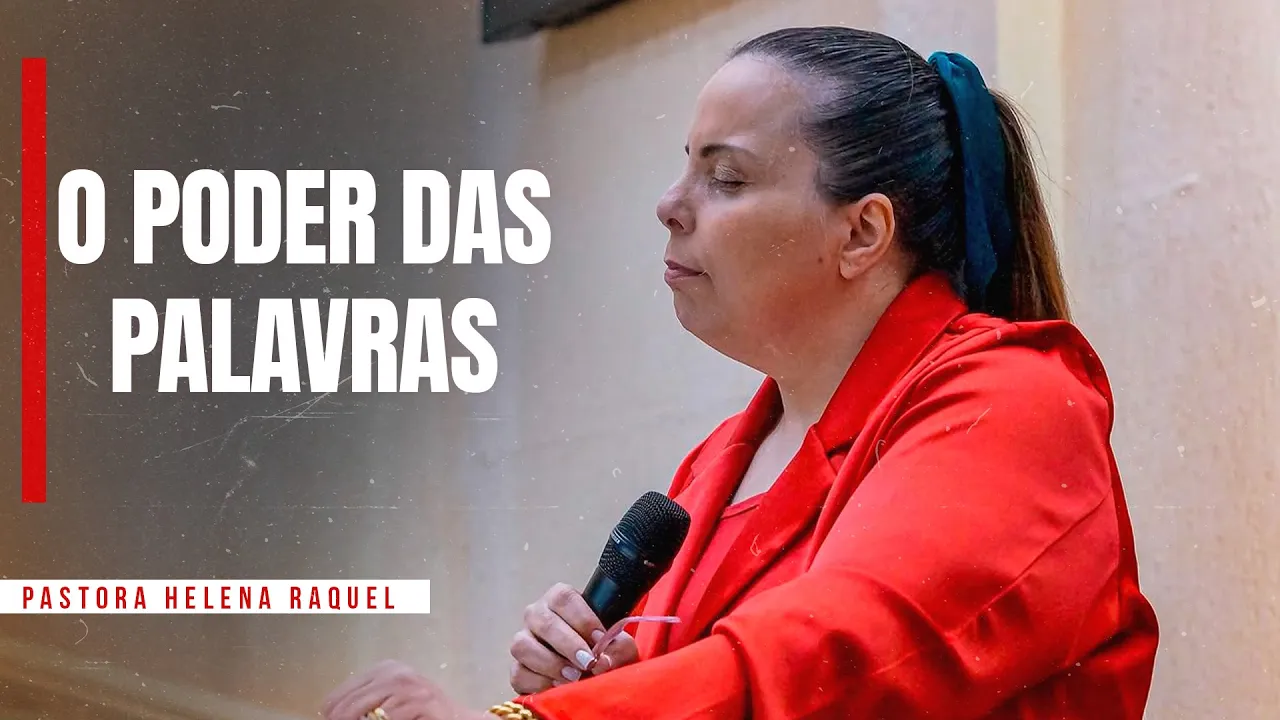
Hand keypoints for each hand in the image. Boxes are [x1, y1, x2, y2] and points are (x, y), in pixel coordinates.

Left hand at [321, 659, 486, 719]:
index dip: (333, 711)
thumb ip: (367, 702)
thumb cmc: (422, 714)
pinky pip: (389, 719)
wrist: (458, 718)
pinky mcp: (422, 702)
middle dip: (340, 718)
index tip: (327, 718)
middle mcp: (397, 673)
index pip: (342, 693)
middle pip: (350, 704)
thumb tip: (331, 713)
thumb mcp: (390, 701)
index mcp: (385, 669)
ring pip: (367, 714)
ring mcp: (411, 687)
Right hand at [509, 583, 639, 694]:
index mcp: (560, 600)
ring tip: (573, 677)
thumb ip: (618, 647)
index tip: (599, 639)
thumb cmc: (604, 650)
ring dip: (551, 664)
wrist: (592, 672)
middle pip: (543, 621)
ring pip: (522, 646)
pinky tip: (558, 688)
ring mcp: (523, 641)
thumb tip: (602, 661)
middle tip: (588, 662)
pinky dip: (539, 683)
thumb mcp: (618, 645)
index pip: (564, 599)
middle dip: (568, 644)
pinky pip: (518, 673)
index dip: (582, 619)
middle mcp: (537, 615)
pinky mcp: (517, 669)